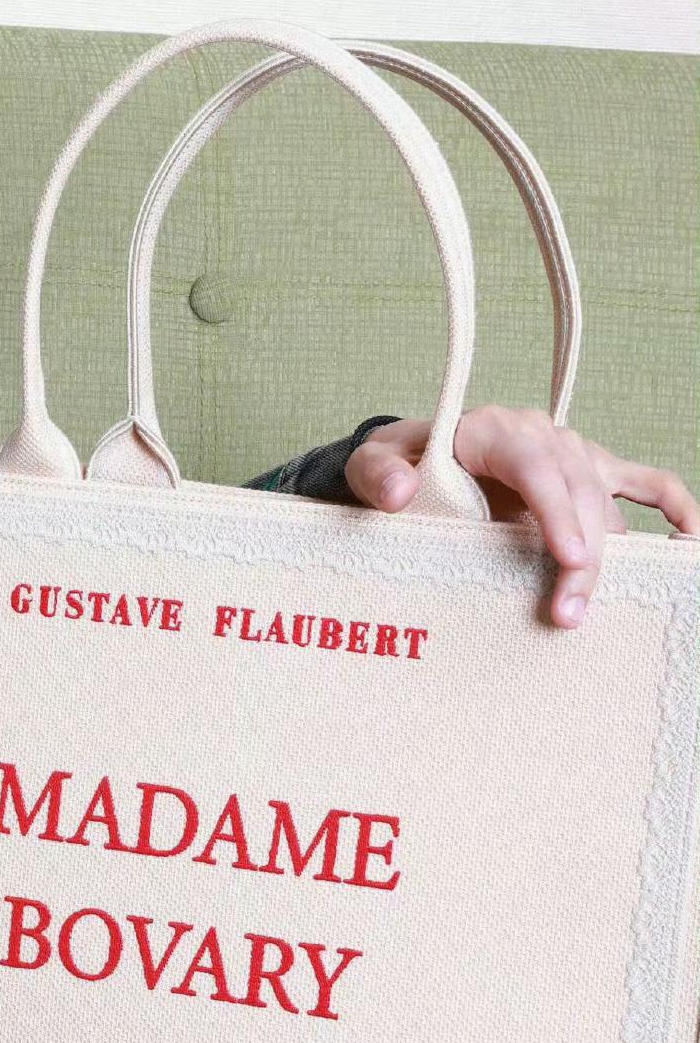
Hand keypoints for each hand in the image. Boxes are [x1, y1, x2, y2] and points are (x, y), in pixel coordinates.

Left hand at [344, 407, 699, 626]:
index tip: (567, 556)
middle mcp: (540, 435)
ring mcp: (572, 454)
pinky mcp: (589, 474)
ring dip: (605, 557)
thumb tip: (402, 493)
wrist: (416, 461)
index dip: (555, 508)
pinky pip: (645, 483)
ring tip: (582, 612)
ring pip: (607, 504)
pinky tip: (686, 542)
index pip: (534, 463)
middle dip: (580, 555)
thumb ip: (378, 475)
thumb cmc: (400, 467)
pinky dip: (674, 508)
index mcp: (490, 429)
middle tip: (567, 612)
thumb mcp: (373, 466)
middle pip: (578, 493)